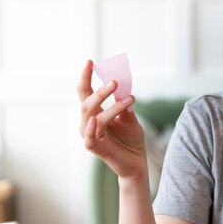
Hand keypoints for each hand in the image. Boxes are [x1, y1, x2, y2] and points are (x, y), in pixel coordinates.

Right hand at [77, 59, 145, 178]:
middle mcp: (89, 123)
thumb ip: (124, 104)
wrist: (137, 163)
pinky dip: (92, 128)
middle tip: (115, 82)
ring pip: (93, 116)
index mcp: (95, 113)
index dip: (86, 76)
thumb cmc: (131, 140)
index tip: (90, 61)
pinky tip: (96, 120)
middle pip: (87, 102)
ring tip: (129, 99)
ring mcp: (91, 136)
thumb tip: (122, 87)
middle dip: (100, 91)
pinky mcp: (97, 149)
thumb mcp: (130, 118)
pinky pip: (90, 138)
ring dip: (111, 106)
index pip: (85, 92)